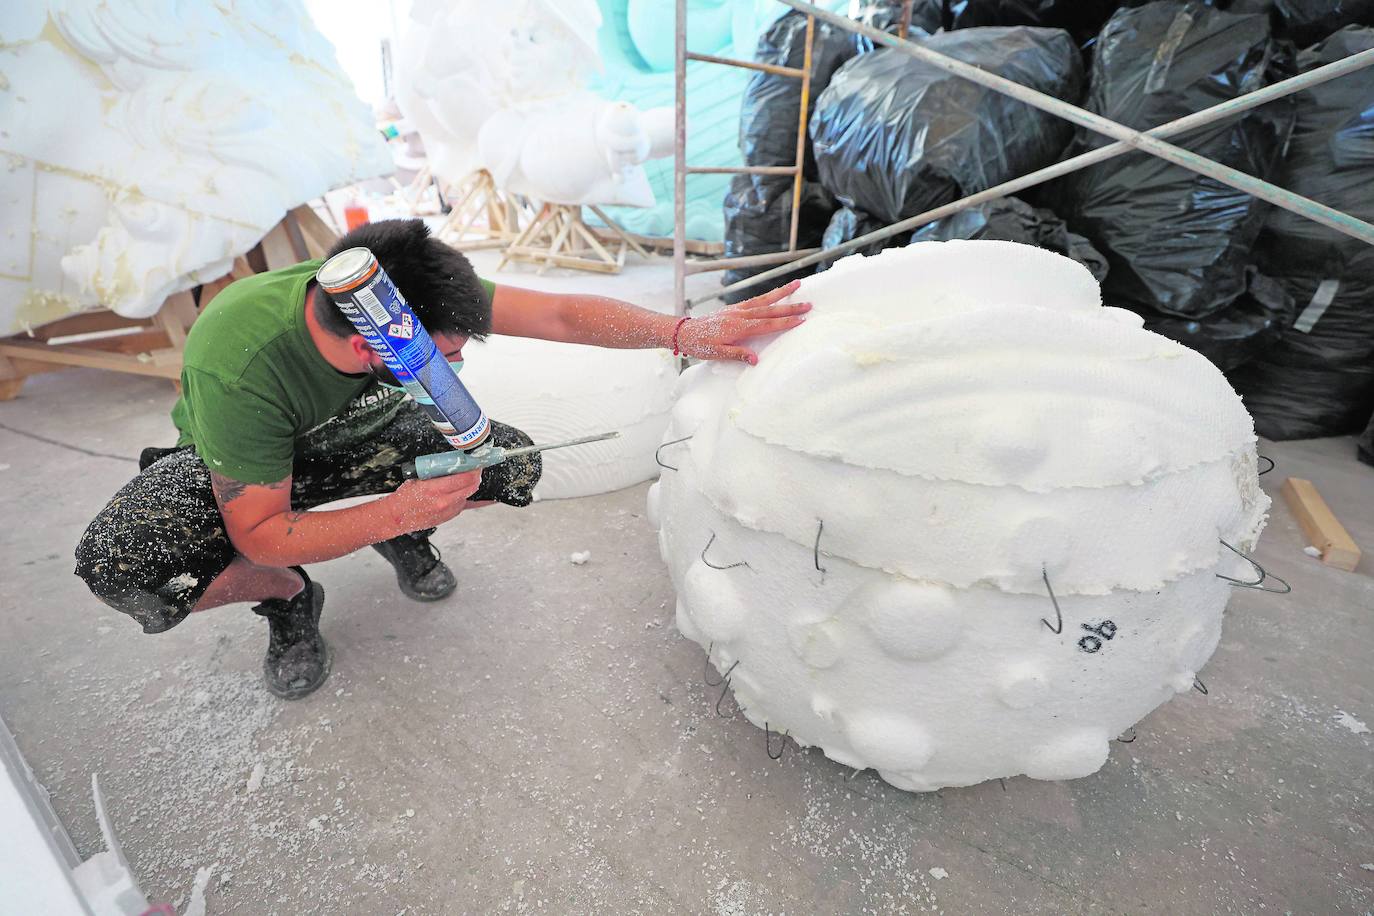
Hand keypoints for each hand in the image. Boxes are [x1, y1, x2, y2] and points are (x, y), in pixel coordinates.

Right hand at [385, 470, 483, 531]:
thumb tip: (452, 464)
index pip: (465, 478)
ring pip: (468, 495)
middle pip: (472, 487)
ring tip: (464, 479)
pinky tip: (457, 491)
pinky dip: (462, 496)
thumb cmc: (404, 498)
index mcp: (435, 489)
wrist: (396, 518)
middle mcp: (444, 502)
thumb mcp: (418, 479)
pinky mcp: (449, 517)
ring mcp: (448, 511)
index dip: (474, 469)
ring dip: (469, 486)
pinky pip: (462, 504)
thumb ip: (436, 473)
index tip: (476, 463)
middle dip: (475, 476)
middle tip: (475, 469)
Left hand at [677, 280, 811, 364]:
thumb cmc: (700, 345)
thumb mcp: (717, 354)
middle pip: (770, 310)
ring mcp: (737, 309)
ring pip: (764, 300)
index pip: (767, 325)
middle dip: (790, 306)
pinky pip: (754, 300)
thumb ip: (737, 354)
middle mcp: (740, 315)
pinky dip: (767, 296)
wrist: (684, 332)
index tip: (801, 320)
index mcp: (738, 327)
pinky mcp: (734, 308)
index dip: (785, 323)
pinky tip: (775, 294)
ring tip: (797, 284)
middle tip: (809, 303)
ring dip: (782, 293)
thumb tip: (756, 359)